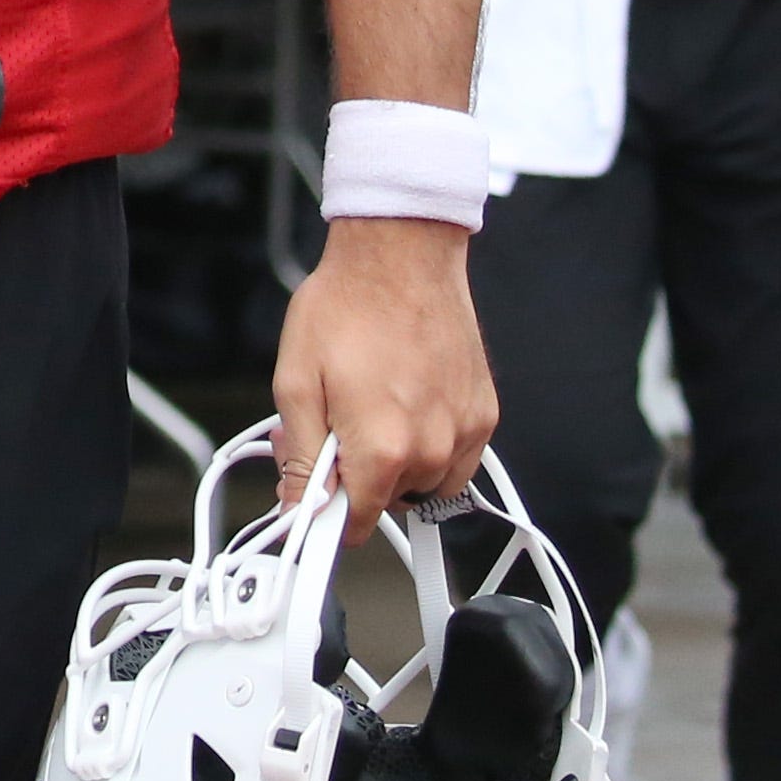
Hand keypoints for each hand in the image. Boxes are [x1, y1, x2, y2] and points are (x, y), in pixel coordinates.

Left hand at [270, 218, 490, 520]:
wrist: (401, 255)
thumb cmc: (346, 306)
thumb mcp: (296, 383)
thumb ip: (301, 459)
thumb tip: (299, 509)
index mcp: (382, 449)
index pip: (354, 525)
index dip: (325, 515)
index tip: (313, 502)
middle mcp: (432, 450)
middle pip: (386, 502)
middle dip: (355, 476)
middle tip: (334, 425)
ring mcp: (465, 433)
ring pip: (424, 484)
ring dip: (396, 464)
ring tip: (373, 409)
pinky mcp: (485, 414)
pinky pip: (455, 457)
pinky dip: (429, 443)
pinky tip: (406, 402)